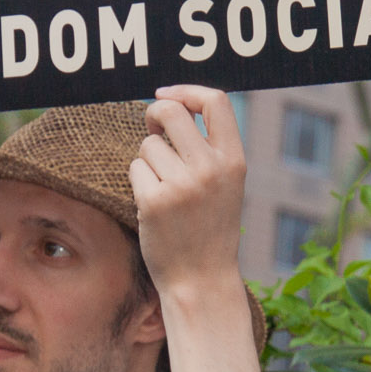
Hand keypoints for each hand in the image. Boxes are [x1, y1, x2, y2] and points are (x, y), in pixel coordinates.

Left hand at [130, 86, 246, 302]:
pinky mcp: (155, 201)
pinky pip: (135, 169)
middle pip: (170, 112)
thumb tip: (168, 104)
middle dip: (154, 115)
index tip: (167, 94)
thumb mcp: (225, 183)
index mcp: (234, 160)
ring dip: (148, 161)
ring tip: (165, 190)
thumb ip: (207, 147)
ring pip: (148, 144)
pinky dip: (139, 183)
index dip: (187, 91)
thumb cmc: (209, 227)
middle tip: (153, 130)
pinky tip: (154, 207)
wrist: (202, 280)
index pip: (215, 101)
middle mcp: (211, 168)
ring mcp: (183, 185)